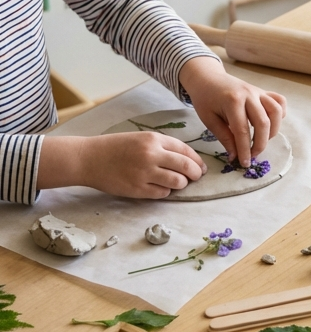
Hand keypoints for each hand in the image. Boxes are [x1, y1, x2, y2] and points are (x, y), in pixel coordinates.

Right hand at [38, 133, 206, 198]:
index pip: (185, 150)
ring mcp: (144, 173)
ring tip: (178, 182)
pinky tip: (161, 188)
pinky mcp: (137, 189)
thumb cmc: (116, 147)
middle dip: (195, 173)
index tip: (201, 166)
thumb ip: (163, 146)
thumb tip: (187, 159)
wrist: (89, 158)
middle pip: (186, 166)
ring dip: (181, 183)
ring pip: (177, 182)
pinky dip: (166, 192)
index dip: (197, 159)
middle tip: (197, 176)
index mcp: (154, 139)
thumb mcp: (141, 138)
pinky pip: (162, 193)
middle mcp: (151, 155)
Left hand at [178, 56, 285, 165]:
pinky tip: (271, 123)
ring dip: (272, 130)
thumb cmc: (205, 99)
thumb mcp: (209, 119)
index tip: (244, 163)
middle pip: (263, 123)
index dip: (245, 149)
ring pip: (276, 112)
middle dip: (260, 144)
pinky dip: (280, 114)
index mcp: (233, 101)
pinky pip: (279, 101)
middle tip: (252, 155)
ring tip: (262, 140)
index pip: (242, 130)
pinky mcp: (263, 91)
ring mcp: (258, 92)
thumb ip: (224, 137)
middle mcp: (249, 95)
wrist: (207, 78)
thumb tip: (235, 156)